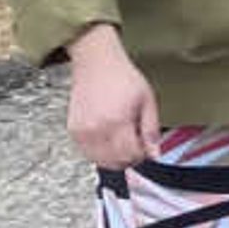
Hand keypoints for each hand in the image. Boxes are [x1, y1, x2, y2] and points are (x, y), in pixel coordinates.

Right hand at [66, 25, 160, 169]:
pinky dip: (100, 153)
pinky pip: (88, 154)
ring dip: (114, 159)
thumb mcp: (147, 101)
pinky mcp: (73, 132)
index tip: (147, 149)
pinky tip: (109, 140)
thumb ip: (151, 130)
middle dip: (130, 159)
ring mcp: (82, 133)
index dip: (142, 155)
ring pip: (100, 161)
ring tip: (123, 142)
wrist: (96, 64)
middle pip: (115, 162)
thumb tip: (155, 154)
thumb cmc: (123, 79)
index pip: (131, 154)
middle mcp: (97, 130)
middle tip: (137, 146)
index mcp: (117, 122)